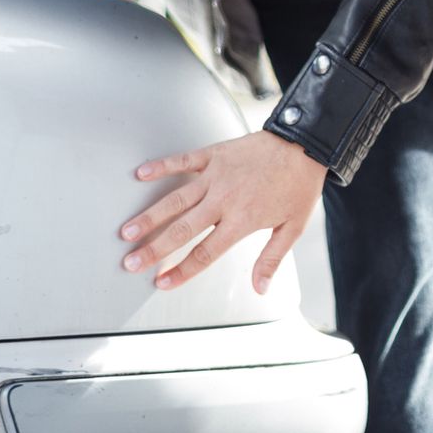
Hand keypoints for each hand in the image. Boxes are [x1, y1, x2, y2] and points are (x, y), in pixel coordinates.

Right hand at [119, 131, 327, 292]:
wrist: (305, 144)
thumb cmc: (299, 185)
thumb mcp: (292, 227)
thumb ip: (271, 259)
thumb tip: (260, 288)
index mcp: (241, 220)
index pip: (205, 252)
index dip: (182, 270)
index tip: (162, 282)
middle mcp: (223, 200)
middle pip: (182, 229)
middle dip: (154, 249)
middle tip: (130, 262)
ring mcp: (216, 176)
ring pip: (175, 199)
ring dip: (149, 215)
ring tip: (126, 231)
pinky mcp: (214, 154)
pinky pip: (182, 161)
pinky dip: (161, 166)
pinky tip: (140, 174)